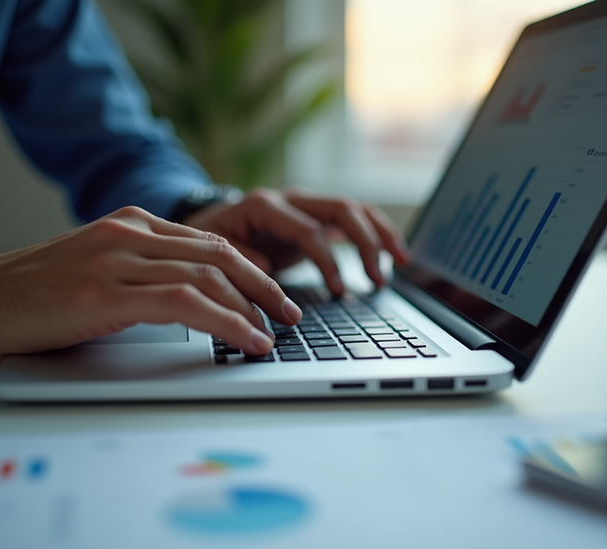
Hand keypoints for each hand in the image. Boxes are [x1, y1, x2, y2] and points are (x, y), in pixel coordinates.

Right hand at [0, 207, 300, 362]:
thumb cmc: (32, 294)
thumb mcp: (97, 270)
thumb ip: (142, 272)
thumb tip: (193, 300)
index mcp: (130, 225)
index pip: (210, 240)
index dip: (251, 268)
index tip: (273, 293)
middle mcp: (130, 233)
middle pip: (221, 252)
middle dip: (264, 285)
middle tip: (290, 313)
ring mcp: (118, 259)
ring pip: (210, 276)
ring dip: (252, 308)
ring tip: (275, 334)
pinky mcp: (106, 292)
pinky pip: (187, 303)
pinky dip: (228, 323)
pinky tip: (247, 340)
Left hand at [182, 188, 411, 295]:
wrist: (206, 226)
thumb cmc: (209, 243)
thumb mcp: (213, 252)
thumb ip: (237, 259)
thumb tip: (265, 268)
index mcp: (265, 205)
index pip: (308, 230)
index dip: (328, 261)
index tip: (339, 291)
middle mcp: (291, 198)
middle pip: (341, 209)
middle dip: (365, 244)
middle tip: (375, 280)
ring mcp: (306, 204)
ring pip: (354, 209)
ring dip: (380, 235)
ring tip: (400, 264)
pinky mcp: (317, 216)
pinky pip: (355, 218)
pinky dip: (377, 234)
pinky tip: (395, 256)